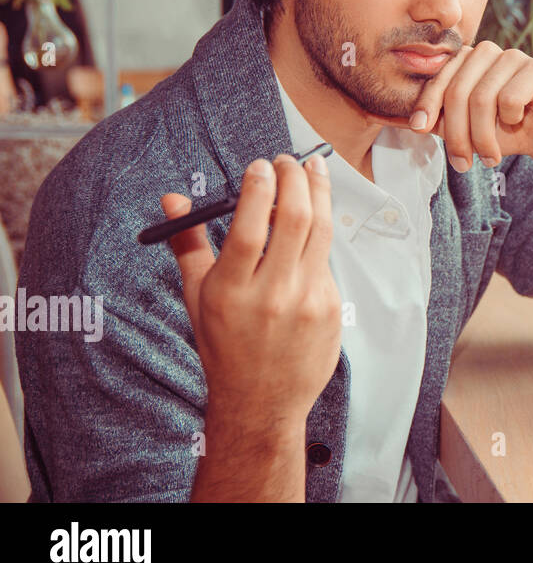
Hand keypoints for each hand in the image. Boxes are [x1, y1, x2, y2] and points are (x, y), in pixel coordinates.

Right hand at [159, 153, 341, 426]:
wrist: (261, 402)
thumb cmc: (224, 344)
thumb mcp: (197, 298)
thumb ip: (187, 244)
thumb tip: (171, 198)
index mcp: (231, 291)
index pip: (248, 226)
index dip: (258, 187)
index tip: (261, 164)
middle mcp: (272, 295)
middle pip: (294, 219)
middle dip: (295, 179)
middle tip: (290, 160)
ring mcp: (307, 301)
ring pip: (321, 231)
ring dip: (320, 192)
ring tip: (313, 170)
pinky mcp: (331, 308)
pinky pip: (326, 259)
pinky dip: (319, 235)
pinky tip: (313, 221)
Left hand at [381, 42, 532, 174]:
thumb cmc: (505, 130)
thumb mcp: (466, 129)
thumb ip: (439, 121)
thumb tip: (403, 121)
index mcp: (466, 61)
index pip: (439, 78)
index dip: (427, 104)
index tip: (419, 129)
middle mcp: (487, 52)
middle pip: (459, 91)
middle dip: (458, 134)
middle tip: (462, 164)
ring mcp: (514, 56)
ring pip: (483, 98)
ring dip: (483, 136)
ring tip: (490, 157)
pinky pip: (510, 97)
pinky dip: (510, 118)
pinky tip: (517, 122)